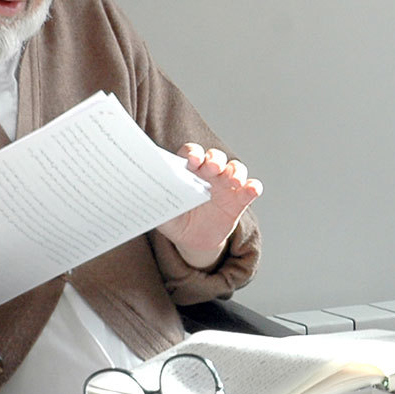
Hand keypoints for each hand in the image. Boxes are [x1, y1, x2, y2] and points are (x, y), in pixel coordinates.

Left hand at [157, 144, 262, 269]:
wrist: (193, 240)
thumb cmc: (176, 220)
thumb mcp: (163, 213)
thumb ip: (155, 202)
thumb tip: (141, 192)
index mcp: (188, 171)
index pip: (191, 153)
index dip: (193, 153)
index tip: (193, 160)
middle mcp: (208, 173)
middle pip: (215, 157)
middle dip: (215, 160)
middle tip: (212, 168)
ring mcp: (226, 185)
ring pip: (235, 168)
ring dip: (235, 170)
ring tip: (232, 180)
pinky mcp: (239, 200)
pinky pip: (250, 189)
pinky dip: (253, 186)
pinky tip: (252, 189)